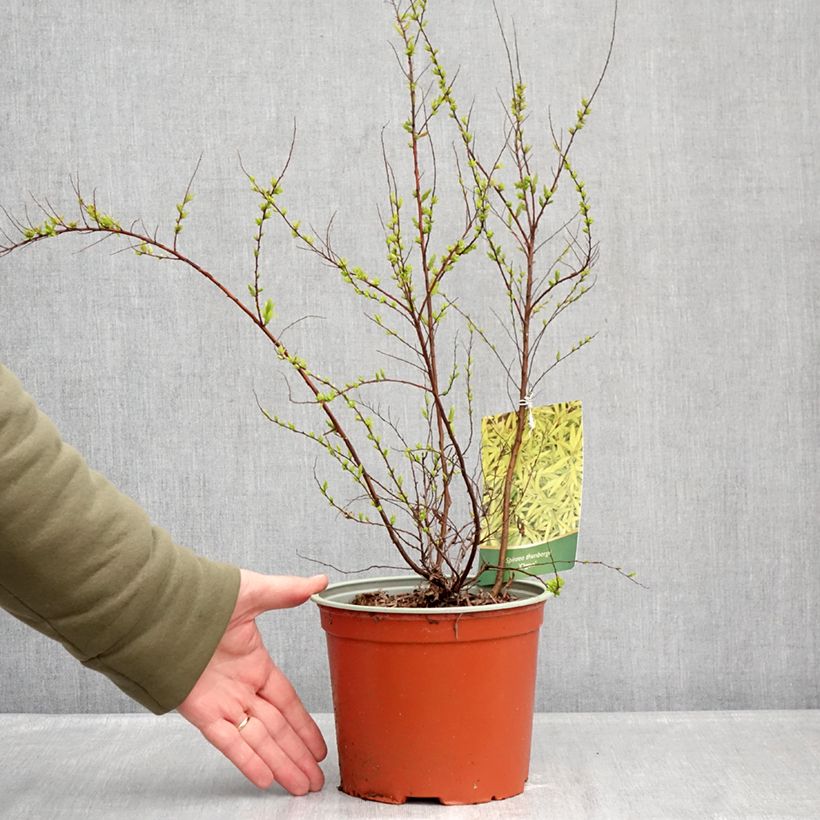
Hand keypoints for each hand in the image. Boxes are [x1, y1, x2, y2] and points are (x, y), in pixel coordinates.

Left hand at [178, 569, 328, 793]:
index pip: (287, 702)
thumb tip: (319, 582)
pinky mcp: (202, 712)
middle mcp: (240, 688)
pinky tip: (266, 778)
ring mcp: (222, 702)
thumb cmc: (202, 596)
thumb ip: (287, 592)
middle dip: (297, 754)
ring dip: (281, 763)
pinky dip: (248, 760)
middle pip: (277, 729)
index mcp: (255, 663)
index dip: (304, 725)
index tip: (319, 745)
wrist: (160, 609)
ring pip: (258, 740)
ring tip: (301, 786)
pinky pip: (229, 741)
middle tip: (316, 779)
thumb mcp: (253, 592)